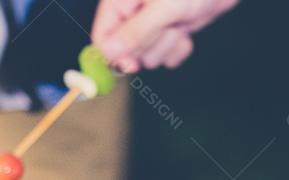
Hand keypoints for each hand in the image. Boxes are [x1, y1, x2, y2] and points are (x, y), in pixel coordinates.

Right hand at [92, 0, 238, 71]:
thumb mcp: (163, 8)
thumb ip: (134, 32)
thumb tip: (107, 53)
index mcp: (121, 1)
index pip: (102, 36)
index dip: (114, 54)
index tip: (131, 65)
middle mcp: (133, 13)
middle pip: (126, 50)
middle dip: (149, 45)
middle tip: (165, 25)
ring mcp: (152, 24)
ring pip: (147, 56)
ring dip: (166, 46)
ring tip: (178, 23)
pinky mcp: (170, 31)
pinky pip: (167, 56)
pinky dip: (178, 48)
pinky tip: (186, 30)